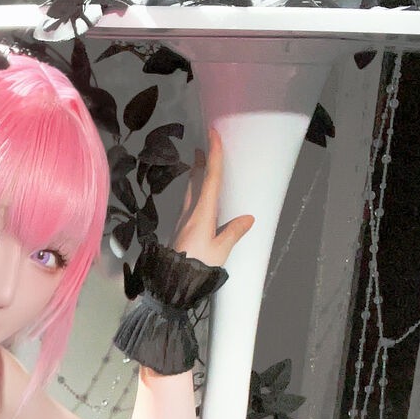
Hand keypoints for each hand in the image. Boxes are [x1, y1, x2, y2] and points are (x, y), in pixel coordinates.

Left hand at [171, 126, 254, 269]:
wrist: (171, 283)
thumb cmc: (197, 267)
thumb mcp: (220, 251)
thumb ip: (233, 233)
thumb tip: (248, 218)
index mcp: (202, 213)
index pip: (210, 179)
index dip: (213, 156)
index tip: (212, 134)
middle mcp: (189, 213)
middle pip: (195, 182)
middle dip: (200, 164)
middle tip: (202, 148)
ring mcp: (181, 222)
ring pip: (188, 194)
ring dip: (194, 179)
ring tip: (197, 168)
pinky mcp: (178, 232)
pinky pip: (186, 206)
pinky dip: (192, 195)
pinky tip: (193, 201)